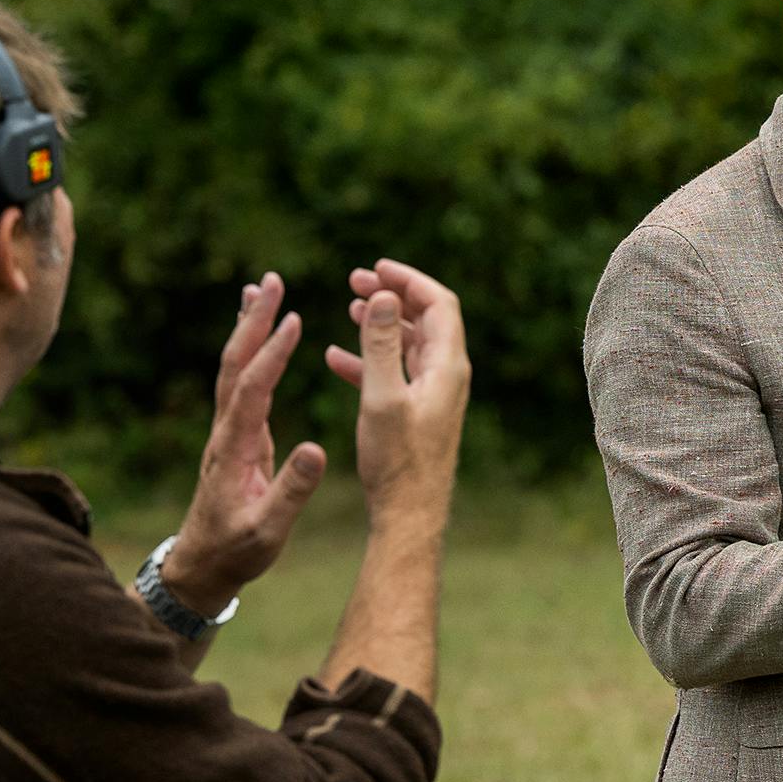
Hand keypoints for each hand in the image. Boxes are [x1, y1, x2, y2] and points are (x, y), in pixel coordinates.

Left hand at [166, 273, 328, 607]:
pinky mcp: (234, 435)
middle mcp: (225, 432)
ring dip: (247, 328)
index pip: (251, 390)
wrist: (202, 566)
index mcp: (234, 449)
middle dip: (252, 322)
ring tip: (261, 290)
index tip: (292, 320)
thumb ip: (291, 491)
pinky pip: (240, 382)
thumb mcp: (267, 529)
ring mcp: (227, 431)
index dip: (270, 355)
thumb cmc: (236, 551)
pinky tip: (258, 336)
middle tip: (271, 282)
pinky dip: (249, 351)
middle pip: (233, 365)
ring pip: (232, 368)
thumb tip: (316, 449)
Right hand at [325, 258, 470, 523]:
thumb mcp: (383, 397)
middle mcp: (446, 376)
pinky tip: (335, 357)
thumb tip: (384, 295)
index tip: (376, 267)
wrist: (408, 514)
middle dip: (392, 295)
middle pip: (424, 318)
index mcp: (447, 367)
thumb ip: (380, 344)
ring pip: (407, 344)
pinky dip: (368, 359)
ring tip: (349, 306)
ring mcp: (432, 394)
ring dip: (380, 323)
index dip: (408, 280)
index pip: (438, 303)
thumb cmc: (397, 461)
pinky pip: (394, 373)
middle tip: (356, 279)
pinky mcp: (416, 412)